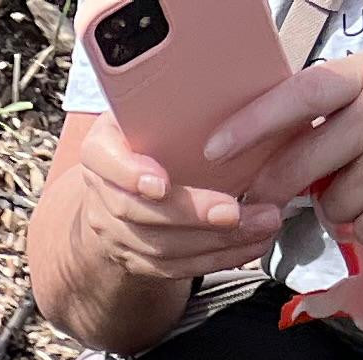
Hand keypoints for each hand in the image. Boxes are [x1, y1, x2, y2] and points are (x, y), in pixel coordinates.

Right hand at [61, 109, 281, 287]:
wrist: (121, 185)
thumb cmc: (150, 136)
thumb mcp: (150, 110)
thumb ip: (173, 105)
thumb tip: (235, 87)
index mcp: (101, 149)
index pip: (105, 162)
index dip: (131, 174)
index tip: (161, 183)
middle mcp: (101, 195)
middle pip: (141, 213)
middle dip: (193, 215)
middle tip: (238, 211)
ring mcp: (115, 234)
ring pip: (162, 247)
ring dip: (216, 242)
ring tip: (262, 225)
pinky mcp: (136, 262)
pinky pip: (175, 269)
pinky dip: (217, 259)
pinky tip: (251, 246)